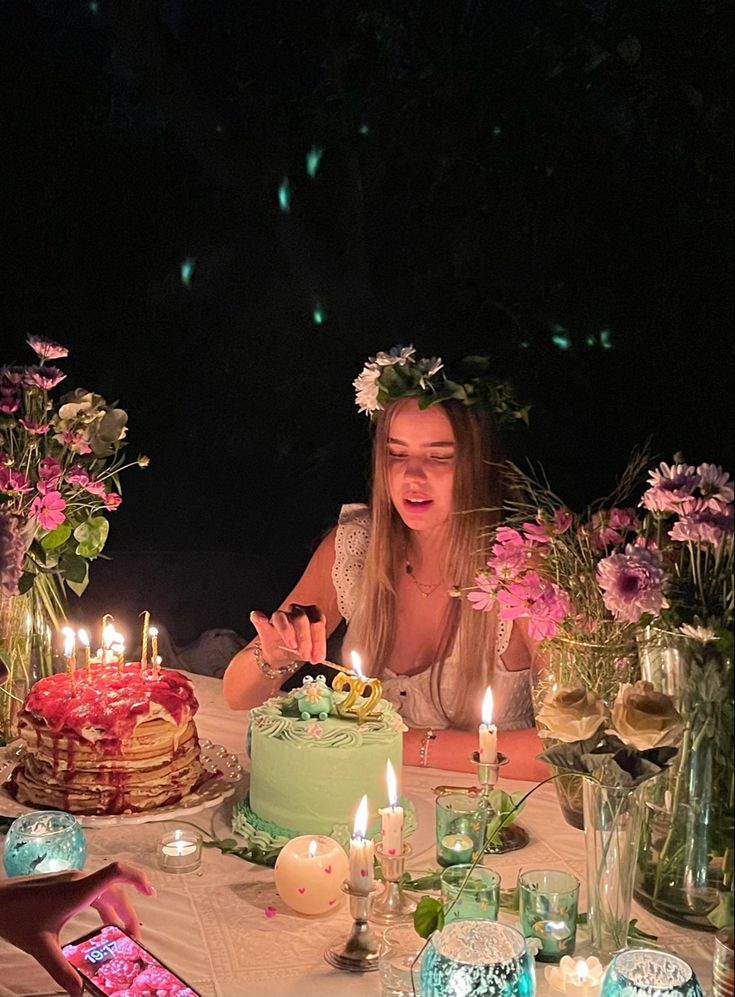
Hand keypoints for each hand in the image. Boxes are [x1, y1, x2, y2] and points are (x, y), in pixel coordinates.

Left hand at [0, 860, 154, 996]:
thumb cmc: (15, 917)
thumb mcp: (41, 947)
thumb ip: (62, 970)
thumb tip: (79, 991)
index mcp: (78, 890)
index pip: (116, 873)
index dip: (137, 878)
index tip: (151, 891)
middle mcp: (79, 881)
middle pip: (115, 890)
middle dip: (129, 913)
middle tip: (134, 937)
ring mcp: (72, 881)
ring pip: (105, 892)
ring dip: (117, 910)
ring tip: (122, 932)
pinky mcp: (65, 884)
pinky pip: (93, 892)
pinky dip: (103, 908)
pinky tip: (102, 925)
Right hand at [250, 603, 326, 664]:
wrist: (279, 655)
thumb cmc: (297, 649)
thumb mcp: (307, 652)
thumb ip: (313, 651)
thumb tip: (318, 658)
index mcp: (311, 615)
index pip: (318, 622)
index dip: (319, 640)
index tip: (318, 657)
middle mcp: (297, 611)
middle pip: (302, 619)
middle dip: (305, 639)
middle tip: (306, 655)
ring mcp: (280, 615)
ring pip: (283, 617)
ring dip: (287, 632)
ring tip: (292, 646)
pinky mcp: (263, 622)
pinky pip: (258, 617)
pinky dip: (259, 618)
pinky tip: (261, 620)